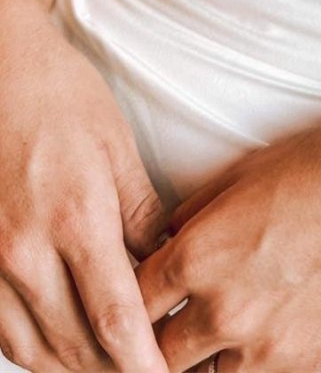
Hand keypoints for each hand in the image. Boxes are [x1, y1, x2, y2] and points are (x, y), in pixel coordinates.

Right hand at [0, 0, 169, 372]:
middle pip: (73, 347)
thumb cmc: (61, 98)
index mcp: (76, 220)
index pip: (115, 320)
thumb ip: (144, 215)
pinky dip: (31, 348)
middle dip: (113, 372)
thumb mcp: (116, 149)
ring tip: (107, 367)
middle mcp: (25, 250)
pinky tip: (58, 343)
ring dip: (71, 367)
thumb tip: (172, 266)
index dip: (143, 364)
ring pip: (31, 348)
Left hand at [135, 107, 320, 372]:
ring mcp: (266, 347)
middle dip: (159, 337)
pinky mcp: (306, 364)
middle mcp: (223, 311)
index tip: (142, 294)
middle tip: (173, 318)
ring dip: (203, 357)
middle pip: (155, 357)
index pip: (130, 303)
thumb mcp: (238, 176)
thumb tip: (169, 241)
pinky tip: (262, 329)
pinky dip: (249, 362)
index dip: (133, 297)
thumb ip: (192, 219)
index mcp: (197, 256)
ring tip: (221, 325)